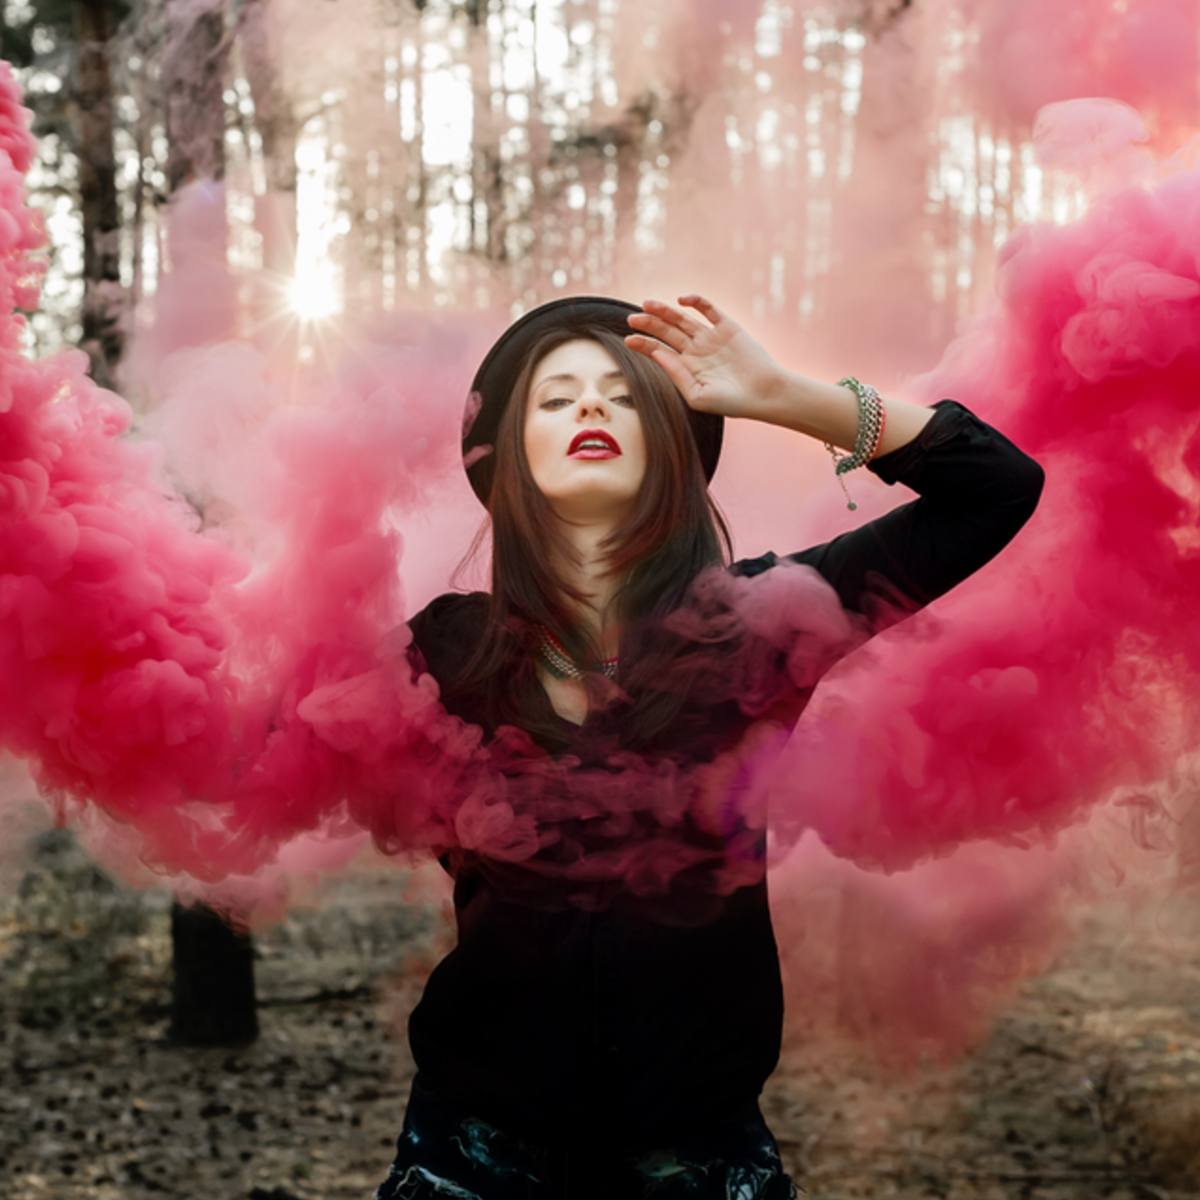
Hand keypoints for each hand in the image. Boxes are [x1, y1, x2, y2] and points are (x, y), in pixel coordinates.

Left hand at [623, 294, 781, 419]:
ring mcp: (711, 337)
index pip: (659, 351)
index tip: (629, 339)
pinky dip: (696, 301)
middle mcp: (696, 350)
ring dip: (665, 311)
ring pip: (683, 319)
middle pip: (667, 332)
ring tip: (647, 304)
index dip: (644, 344)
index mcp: (687, 367)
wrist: (764, 394)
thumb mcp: (698, 395)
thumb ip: (677, 375)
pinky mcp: (727, 327)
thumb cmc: (732, 402)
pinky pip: (709, 309)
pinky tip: (682, 300)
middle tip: (631, 319)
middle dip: (649, 324)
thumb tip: (657, 354)